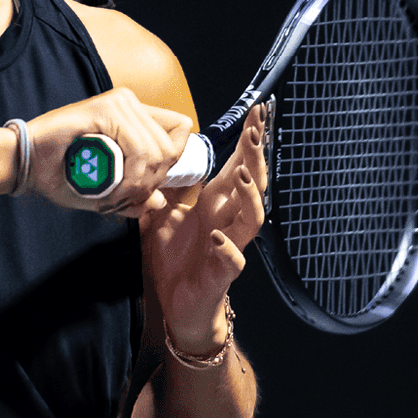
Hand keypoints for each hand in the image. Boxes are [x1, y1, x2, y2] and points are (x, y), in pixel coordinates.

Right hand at [24, 87, 191, 217]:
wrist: (25, 163)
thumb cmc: (60, 173)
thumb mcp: (104, 190)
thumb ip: (133, 195)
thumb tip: (159, 201)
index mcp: (133, 115)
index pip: (180, 131)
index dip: (171, 163)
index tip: (145, 186)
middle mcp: (130, 103)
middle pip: (172, 146)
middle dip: (153, 181)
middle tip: (126, 198)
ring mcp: (119, 103)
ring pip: (157, 151)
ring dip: (140, 184)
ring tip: (116, 196)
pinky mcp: (106, 109)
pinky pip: (138, 150)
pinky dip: (131, 178)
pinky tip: (112, 189)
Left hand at [144, 105, 267, 350]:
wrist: (177, 305)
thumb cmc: (175, 259)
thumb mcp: (160, 214)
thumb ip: (165, 187)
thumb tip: (160, 154)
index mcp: (215, 204)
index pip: (236, 165)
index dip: (248, 141)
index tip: (257, 112)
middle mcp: (228, 220)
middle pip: (252, 183)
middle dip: (255, 157)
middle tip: (255, 131)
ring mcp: (230, 245)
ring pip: (253, 217)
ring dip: (249, 196)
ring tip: (240, 176)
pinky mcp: (222, 273)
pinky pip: (233, 260)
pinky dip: (228, 248)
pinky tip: (219, 238)